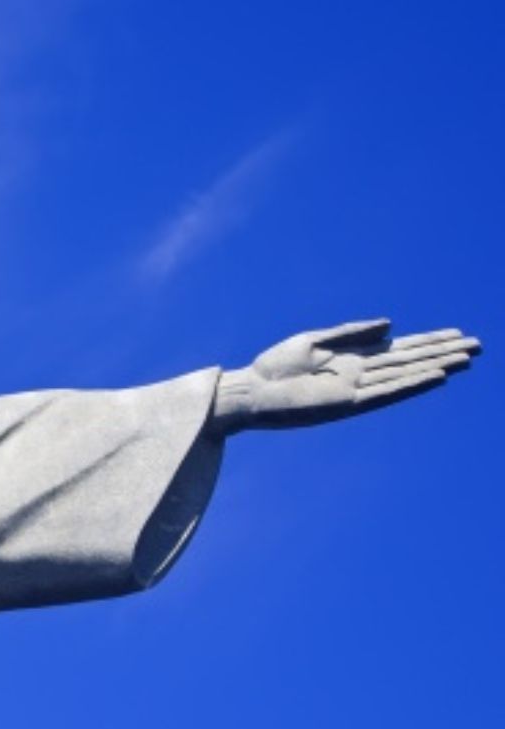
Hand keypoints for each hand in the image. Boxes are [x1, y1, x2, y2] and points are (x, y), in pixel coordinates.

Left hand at [213, 319, 480, 432]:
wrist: (250, 392)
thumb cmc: (275, 367)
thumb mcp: (314, 341)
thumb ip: (352, 333)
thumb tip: (391, 325)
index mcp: (352, 358)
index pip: (400, 349)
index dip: (429, 341)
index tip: (458, 334)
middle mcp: (360, 374)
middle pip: (410, 361)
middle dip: (442, 353)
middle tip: (478, 346)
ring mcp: (356, 389)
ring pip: (405, 375)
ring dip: (436, 367)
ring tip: (466, 359)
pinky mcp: (346, 403)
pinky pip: (386, 393)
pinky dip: (411, 384)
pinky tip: (436, 377)